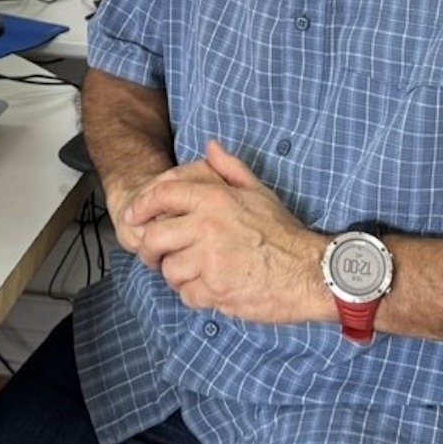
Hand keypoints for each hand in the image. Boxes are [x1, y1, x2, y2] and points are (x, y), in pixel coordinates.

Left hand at [123, 140, 328, 323]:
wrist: (309, 272)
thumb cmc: (283, 233)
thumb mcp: (258, 192)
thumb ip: (229, 169)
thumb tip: (210, 146)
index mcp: (214, 198)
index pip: (162, 194)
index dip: (142, 206)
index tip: (133, 217)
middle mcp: (207, 225)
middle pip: (154, 237)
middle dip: (151, 250)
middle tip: (158, 257)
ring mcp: (210, 258)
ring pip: (169, 271)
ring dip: (178, 277)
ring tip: (197, 274)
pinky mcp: (216, 288)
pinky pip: (187, 295)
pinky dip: (195, 297)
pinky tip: (212, 290)